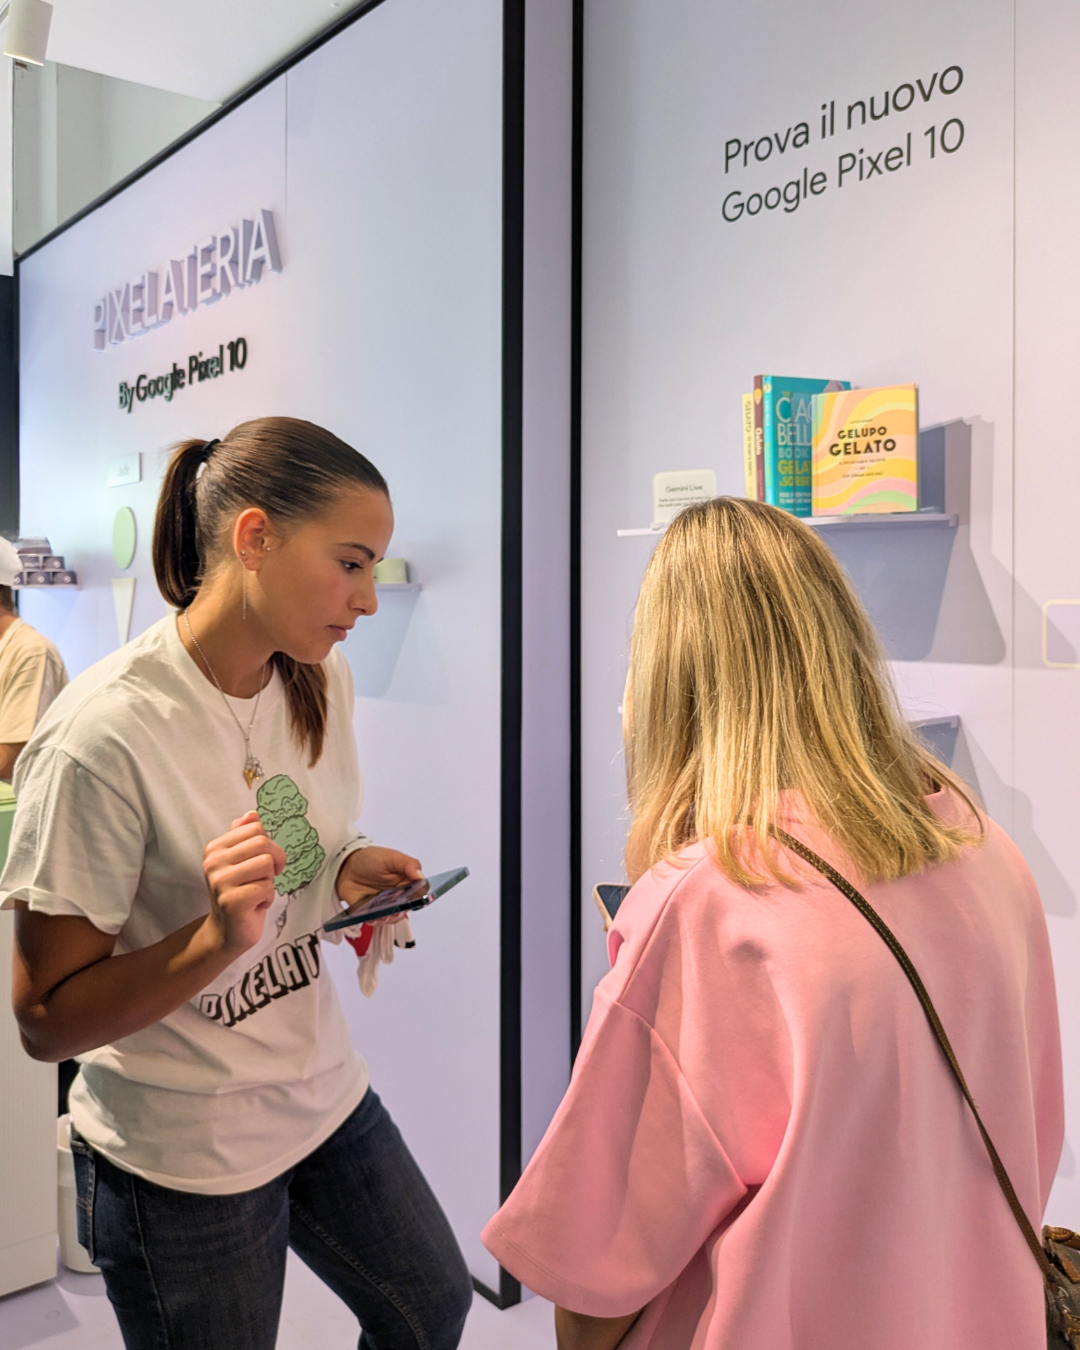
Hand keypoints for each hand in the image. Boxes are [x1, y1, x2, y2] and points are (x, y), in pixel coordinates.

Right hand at [203, 811, 286, 956]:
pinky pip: (267, 887)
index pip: (256, 828)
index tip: (263, 863)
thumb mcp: (241, 861)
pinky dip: (268, 898)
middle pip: (263, 843)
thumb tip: (252, 814)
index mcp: (215, 848)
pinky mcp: (232, 901)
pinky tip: (254, 905)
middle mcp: (213, 862)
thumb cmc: (240, 893)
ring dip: (269, 881)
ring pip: (266, 864)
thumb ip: (244, 836)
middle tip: (264, 879)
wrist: (227, 931)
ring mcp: (220, 882)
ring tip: (256, 892)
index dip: (269, 845)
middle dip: (273, 862)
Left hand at [336, 845, 423, 914]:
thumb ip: (408, 865)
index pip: (419, 895)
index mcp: (407, 883)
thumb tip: (420, 876)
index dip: (418, 899)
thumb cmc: (371, 859)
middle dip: (401, 912)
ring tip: (383, 914)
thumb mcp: (392, 857)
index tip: (412, 899)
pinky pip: (375, 922)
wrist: (347, 865)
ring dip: (388, 919)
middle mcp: (398, 897)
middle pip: (406, 910)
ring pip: (392, 918)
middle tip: (396, 909)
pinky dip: (374, 921)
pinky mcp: (371, 912)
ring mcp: (384, 906)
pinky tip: (371, 915)